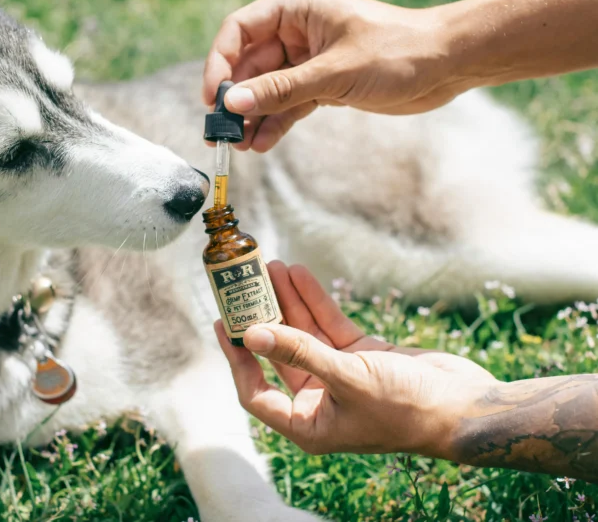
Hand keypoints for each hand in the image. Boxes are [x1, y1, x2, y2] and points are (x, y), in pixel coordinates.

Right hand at [203, 0, 465, 151]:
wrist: (445, 65)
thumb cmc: (398, 51)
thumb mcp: (334, 72)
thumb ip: (281, 90)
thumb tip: (233, 104)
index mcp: (296, 9)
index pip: (239, 31)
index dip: (220, 64)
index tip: (213, 99)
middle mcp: (297, 31)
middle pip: (249, 65)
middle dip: (235, 100)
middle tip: (220, 134)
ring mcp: (308, 59)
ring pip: (267, 89)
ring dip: (252, 117)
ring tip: (239, 146)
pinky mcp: (322, 84)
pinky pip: (288, 104)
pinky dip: (275, 123)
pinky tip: (263, 144)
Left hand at [215, 262, 498, 457]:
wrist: (466, 406)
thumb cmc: (407, 408)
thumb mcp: (348, 378)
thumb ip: (299, 353)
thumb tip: (253, 334)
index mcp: (309, 424)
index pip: (256, 393)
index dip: (237, 359)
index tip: (225, 324)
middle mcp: (319, 402)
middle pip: (278, 355)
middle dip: (263, 319)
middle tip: (244, 286)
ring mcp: (340, 377)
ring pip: (303, 334)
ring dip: (288, 302)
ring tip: (272, 266)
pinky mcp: (362, 356)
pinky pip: (330, 325)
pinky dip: (315, 301)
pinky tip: (300, 274)